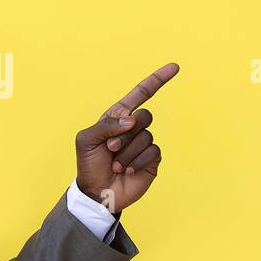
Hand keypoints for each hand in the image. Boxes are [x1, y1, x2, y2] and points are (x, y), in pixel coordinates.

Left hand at [75, 62, 179, 213]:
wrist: (96, 193)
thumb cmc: (89, 164)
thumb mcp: (86, 140)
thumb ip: (105, 126)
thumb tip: (131, 120)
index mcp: (117, 117)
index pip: (140, 94)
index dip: (157, 80)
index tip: (174, 67)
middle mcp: (133, 128)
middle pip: (145, 116)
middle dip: (126, 134)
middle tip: (110, 149)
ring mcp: (143, 144)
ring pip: (147, 136)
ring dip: (128, 153)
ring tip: (116, 165)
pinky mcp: (151, 160)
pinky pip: (153, 151)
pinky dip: (137, 161)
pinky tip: (127, 171)